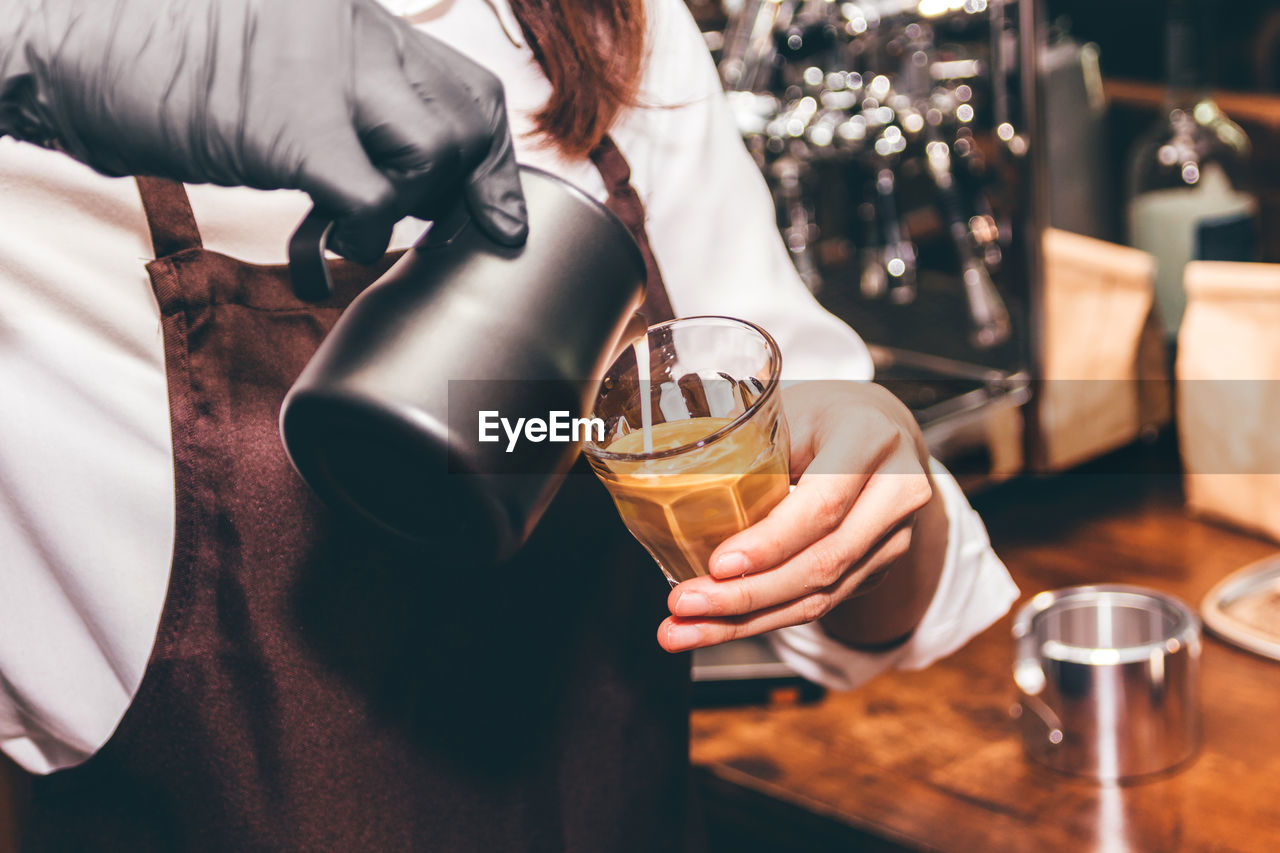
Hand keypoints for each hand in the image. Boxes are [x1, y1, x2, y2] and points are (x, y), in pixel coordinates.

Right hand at [0, 0, 525, 259]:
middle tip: (420, 223)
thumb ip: (355, 104)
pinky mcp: (287, 124)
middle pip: (473, 121)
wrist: (65, 46)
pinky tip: (319, 249)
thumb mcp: (284, 72)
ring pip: (436, 156)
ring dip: (405, 213)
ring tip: (348, 227)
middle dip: (464, 191)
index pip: (473, 87)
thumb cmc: (168, 70)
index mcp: (360, 16)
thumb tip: (416, 177)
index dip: (496, 162)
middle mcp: (355, 29)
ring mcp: (324, 71)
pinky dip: (360, 238)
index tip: (497, 215)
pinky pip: (374, 200)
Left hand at [657, 381, 946, 652]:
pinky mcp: (876, 569)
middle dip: (747, 594)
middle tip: (684, 604)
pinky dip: (762, 620)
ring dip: (745, 621)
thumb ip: (750, 450)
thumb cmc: (820, 414)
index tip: (717, 564)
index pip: (824, 503)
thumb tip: (672, 494)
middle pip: (823, 561)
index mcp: (871, 437)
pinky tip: (715, 627)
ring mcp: (892, 538)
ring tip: (682, 630)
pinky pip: (818, 604)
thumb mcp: (788, 411)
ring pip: (820, 595)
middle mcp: (896, 492)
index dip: (771, 541)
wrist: (879, 429)